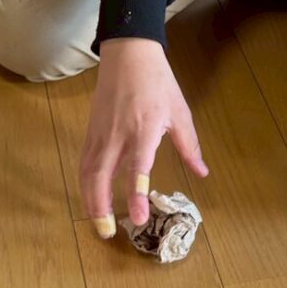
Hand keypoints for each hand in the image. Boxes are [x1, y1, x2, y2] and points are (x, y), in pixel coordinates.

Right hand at [79, 37, 207, 237]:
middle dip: (102, 208)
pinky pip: (84, 162)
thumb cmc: (158, 81)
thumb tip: (201, 173)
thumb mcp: (180, 112)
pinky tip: (91, 197)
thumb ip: (189, 146)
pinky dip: (85, 184)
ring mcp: (101, 133)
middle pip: (101, 177)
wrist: (128, 53)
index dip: (135, 195)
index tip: (137, 219)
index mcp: (144, 129)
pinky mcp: (91, 131)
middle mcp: (118, 135)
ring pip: (88, 173)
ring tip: (98, 223)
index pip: (137, 169)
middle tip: (108, 233)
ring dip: (90, 200)